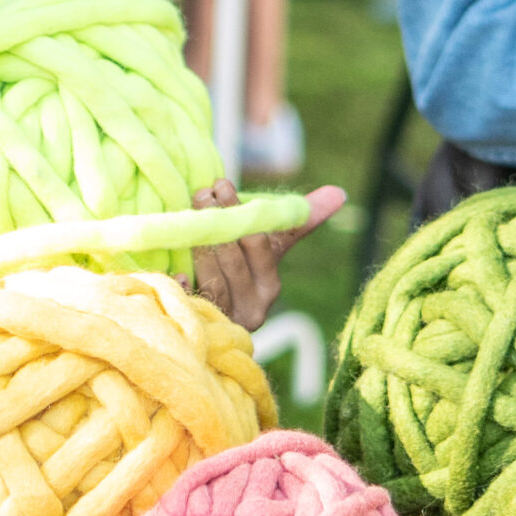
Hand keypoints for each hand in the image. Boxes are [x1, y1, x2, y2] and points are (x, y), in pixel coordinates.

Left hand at [190, 180, 343, 330]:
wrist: (213, 332)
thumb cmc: (242, 277)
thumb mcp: (269, 251)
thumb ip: (297, 222)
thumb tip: (339, 192)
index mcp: (269, 286)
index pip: (258, 245)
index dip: (239, 212)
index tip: (221, 184)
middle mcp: (251, 309)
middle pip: (233, 262)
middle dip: (215, 223)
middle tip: (199, 193)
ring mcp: (225, 321)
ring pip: (213, 281)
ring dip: (199, 246)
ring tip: (184, 217)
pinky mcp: (199, 330)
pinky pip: (191, 307)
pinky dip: (183, 288)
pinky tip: (175, 272)